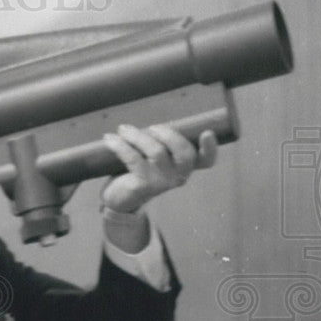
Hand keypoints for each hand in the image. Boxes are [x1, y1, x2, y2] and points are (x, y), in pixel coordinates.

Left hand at [101, 124, 216, 212]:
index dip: (210, 148)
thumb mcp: (156, 156)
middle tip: (151, 127)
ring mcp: (162, 183)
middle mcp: (178, 176)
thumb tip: (153, 123)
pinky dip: (120, 145)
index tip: (207, 133)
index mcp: (186, 167)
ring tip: (123, 129)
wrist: (121, 198)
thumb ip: (162, 142)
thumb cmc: (141, 169)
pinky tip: (110, 138)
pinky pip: (132, 158)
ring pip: (156, 152)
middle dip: (167, 133)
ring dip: (137, 135)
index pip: (206, 160)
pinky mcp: (143, 185)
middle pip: (183, 152)